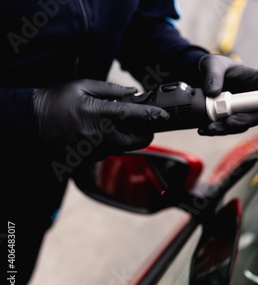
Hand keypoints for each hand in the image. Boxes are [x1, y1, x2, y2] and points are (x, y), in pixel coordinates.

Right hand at [33, 80, 168, 156]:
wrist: (29, 121)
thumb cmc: (54, 101)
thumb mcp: (82, 86)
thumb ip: (110, 90)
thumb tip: (131, 93)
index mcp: (98, 114)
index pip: (134, 115)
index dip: (152, 115)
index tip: (164, 116)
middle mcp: (98, 135)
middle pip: (136, 141)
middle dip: (144, 132)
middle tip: (141, 122)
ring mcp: (93, 151)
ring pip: (123, 148)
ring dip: (125, 137)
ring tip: (110, 124)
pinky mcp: (86, 160)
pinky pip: (107, 154)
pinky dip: (109, 144)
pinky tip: (97, 134)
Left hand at [197, 54, 257, 135]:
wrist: (199, 79)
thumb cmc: (214, 68)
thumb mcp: (212, 64)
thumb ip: (213, 75)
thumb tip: (213, 91)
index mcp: (256, 80)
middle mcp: (253, 98)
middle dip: (246, 120)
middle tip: (230, 120)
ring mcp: (243, 111)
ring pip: (243, 125)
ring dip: (228, 128)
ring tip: (210, 126)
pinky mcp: (230, 119)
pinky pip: (228, 129)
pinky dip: (216, 131)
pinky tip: (203, 128)